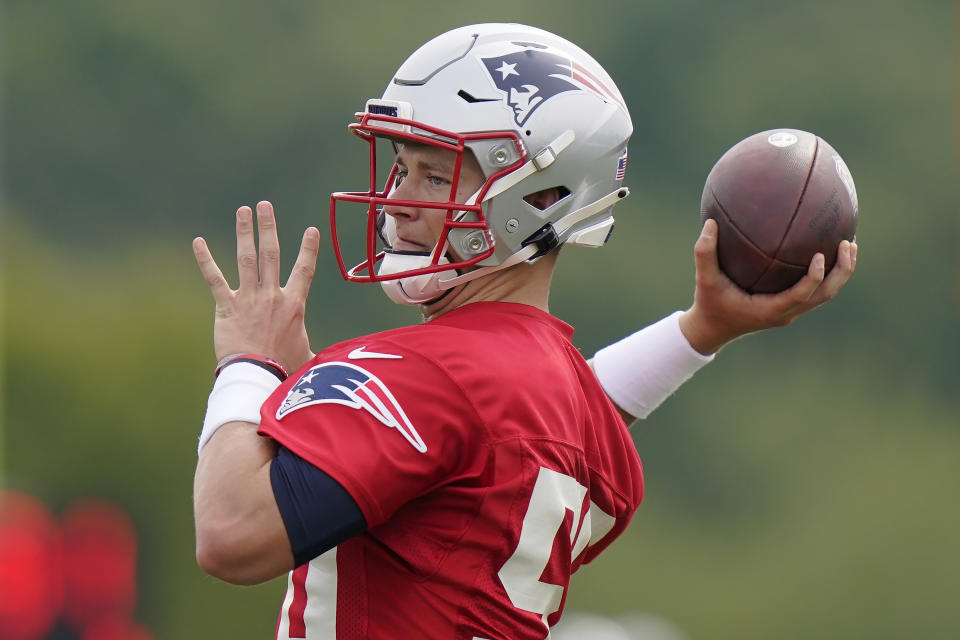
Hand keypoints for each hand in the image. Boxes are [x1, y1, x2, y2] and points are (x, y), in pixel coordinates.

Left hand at [193, 201, 320, 372]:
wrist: (258, 377)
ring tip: (243, 211)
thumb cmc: (284, 370)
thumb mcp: (306, 358)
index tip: (311, 229)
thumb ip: (313, 352)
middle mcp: (272, 296)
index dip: (308, 249)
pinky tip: (198, 242)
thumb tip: (327, 364)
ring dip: (244, 233)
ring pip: (247, 259)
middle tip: (264, 205)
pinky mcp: (227, 308)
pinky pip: (215, 280)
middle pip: (271, 254)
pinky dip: (206, 260)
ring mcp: (249, 300)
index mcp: (294, 305)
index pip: (304, 270)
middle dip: (268, 227)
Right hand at [679, 218, 857, 354]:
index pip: (801, 295)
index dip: (814, 277)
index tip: (820, 255)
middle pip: (825, 295)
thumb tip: (710, 223)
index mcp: (769, 310)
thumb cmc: (709, 304)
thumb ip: (705, 253)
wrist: (711, 330)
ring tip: (850, 245)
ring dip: (840, 272)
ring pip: (825, 294)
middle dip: (841, 271)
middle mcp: (785, 313)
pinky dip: (827, 274)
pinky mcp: (789, 306)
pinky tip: (828, 251)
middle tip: (849, 244)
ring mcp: (790, 311)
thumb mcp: (704, 280)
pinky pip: (816, 290)